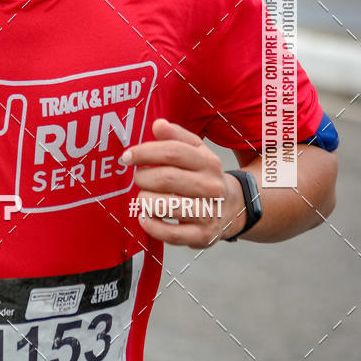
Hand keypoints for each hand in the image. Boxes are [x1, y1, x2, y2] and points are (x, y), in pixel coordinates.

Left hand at [122, 119, 244, 247]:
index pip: (173, 152)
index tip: (127, 157)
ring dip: (145, 200)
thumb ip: (176, 136)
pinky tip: (145, 217)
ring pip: (166, 206)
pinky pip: (171, 234)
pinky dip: (152, 226)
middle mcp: (211, 187)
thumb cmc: (204, 176)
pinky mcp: (202, 236)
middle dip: (143, 178)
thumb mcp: (196, 151)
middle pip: (166, 179)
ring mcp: (208, 213)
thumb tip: (158, 125)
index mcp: (208, 162)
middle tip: (138, 178)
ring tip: (143, 196)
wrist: (233, 208)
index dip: (145, 152)